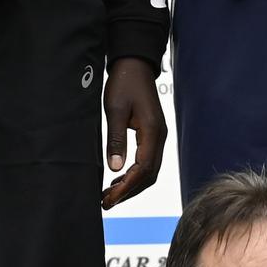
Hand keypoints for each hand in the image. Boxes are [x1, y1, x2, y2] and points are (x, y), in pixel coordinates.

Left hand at [100, 57, 164, 208]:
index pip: (143, 169)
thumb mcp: (115, 109)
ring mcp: (158, 136)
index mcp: (152, 131)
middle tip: (106, 202)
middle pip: (149, 175)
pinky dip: (134, 174)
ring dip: (131, 185)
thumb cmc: (124, 83)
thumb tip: (114, 168)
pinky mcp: (152, 134)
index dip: (126, 187)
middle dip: (129, 191)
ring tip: (110, 194)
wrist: (134, 64)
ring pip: (149, 170)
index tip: (109, 198)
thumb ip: (116, 139)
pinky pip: (147, 161)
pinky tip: (118, 177)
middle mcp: (159, 137)